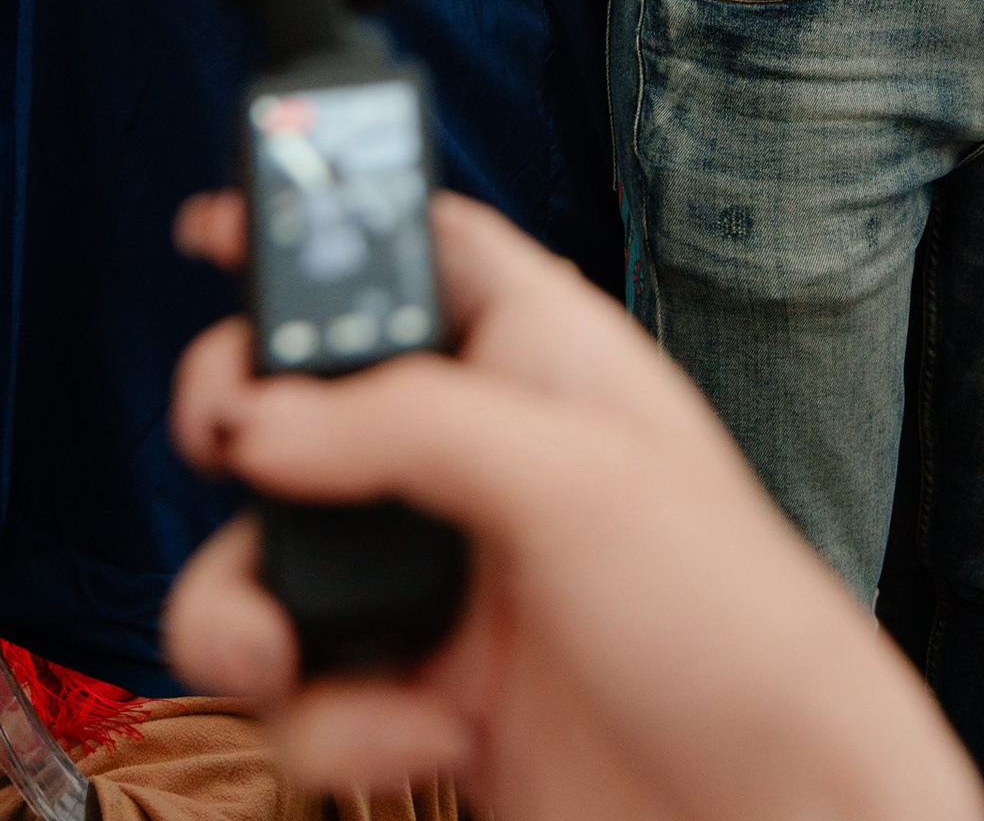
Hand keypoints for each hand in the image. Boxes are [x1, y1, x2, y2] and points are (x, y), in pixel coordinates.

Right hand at [165, 192, 980, 820]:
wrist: (767, 807)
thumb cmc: (733, 617)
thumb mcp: (579, 478)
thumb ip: (411, 424)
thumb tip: (263, 414)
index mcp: (539, 358)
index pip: (418, 249)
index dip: (322, 221)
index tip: (217, 222)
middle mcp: (481, 457)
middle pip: (307, 406)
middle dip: (239, 429)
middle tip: (222, 442)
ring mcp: (448, 579)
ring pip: (279, 561)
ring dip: (248, 613)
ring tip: (276, 655)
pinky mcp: (428, 694)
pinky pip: (313, 695)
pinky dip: (340, 724)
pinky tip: (428, 733)